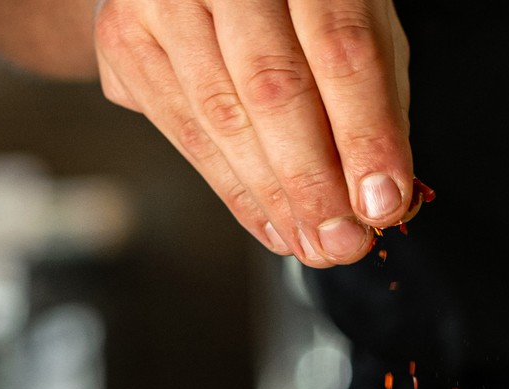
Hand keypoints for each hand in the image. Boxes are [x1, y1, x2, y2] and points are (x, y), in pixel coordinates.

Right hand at [93, 0, 416, 265]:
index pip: (341, 47)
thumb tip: (382, 197)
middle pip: (273, 87)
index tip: (383, 200)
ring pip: (223, 118)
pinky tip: (272, 223)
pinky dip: (236, 192)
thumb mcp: (355, 20)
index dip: (364, 133)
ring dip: (275, 199)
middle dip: (313, 181)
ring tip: (313, 244)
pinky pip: (186, 133)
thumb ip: (375, 98)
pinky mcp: (124, 40)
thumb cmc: (295, 1)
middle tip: (343, 242)